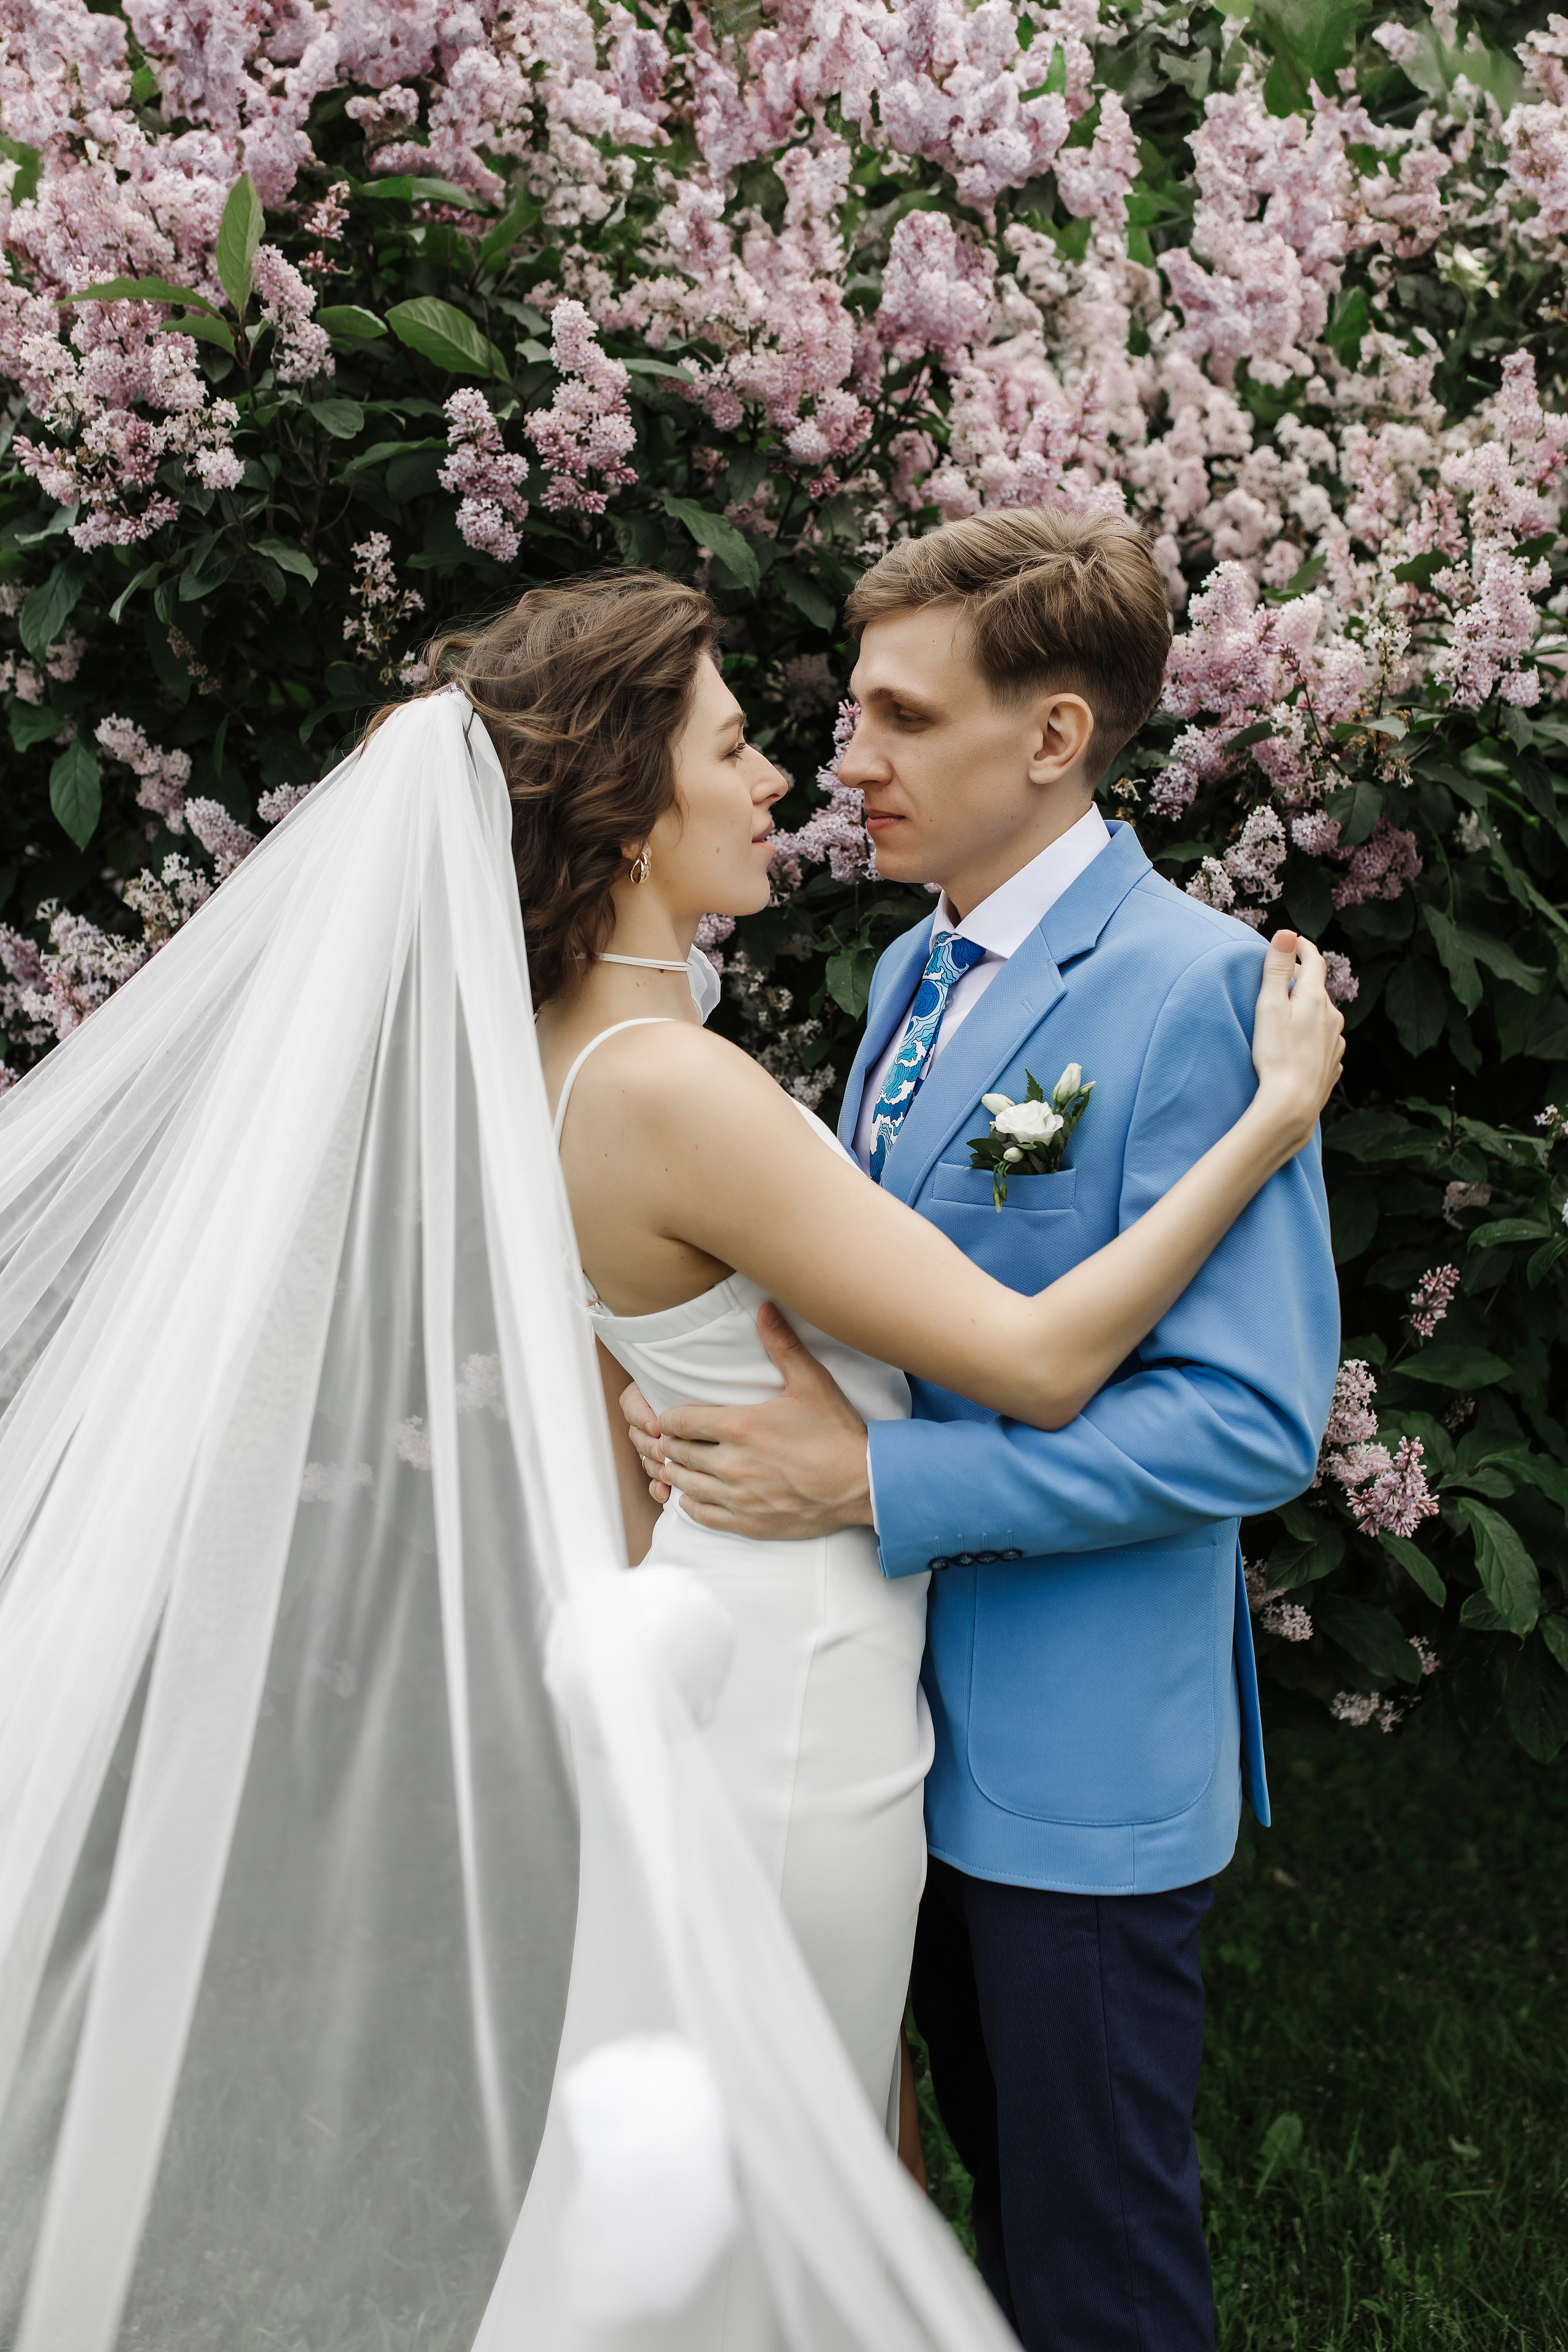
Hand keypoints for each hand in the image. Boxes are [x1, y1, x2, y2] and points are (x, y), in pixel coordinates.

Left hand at [622, 1303, 873, 1540]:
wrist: (863, 1484)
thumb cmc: (837, 1432)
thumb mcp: (811, 1382)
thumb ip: (782, 1345)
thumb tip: (765, 1307)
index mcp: (739, 1427)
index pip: (678, 1422)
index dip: (671, 1418)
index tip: (674, 1417)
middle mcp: (731, 1464)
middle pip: (678, 1453)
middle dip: (673, 1444)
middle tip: (678, 1439)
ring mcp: (738, 1497)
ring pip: (685, 1485)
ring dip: (679, 1473)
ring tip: (682, 1464)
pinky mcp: (748, 1523)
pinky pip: (701, 1516)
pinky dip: (691, 1504)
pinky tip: (695, 1496)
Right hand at [1250, 931, 1344, 1153]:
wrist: (1294, 1104)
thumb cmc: (1277, 1055)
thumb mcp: (1269, 1007)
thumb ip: (1277, 968)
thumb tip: (1287, 932)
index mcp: (1315, 998)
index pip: (1315, 961)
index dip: (1303, 947)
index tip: (1294, 941)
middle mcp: (1332, 1016)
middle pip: (1318, 988)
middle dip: (1302, 979)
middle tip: (1283, 977)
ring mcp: (1335, 1041)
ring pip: (1322, 1014)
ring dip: (1308, 1008)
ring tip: (1289, 1013)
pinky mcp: (1332, 1062)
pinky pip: (1324, 1039)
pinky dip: (1312, 1032)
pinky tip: (1300, 1043)